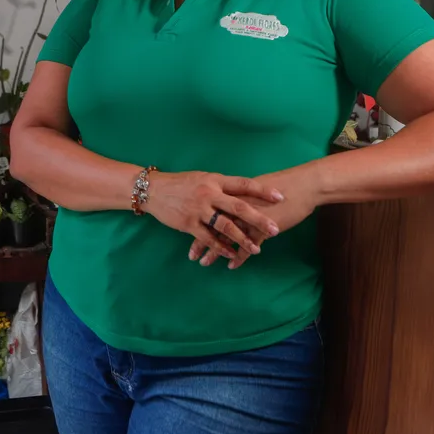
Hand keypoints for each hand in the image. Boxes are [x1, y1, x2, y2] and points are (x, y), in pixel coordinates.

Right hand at [145, 171, 284, 265]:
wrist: (153, 190)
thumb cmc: (181, 183)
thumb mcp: (203, 178)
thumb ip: (221, 186)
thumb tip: (242, 193)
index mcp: (215, 180)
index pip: (243, 184)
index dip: (262, 191)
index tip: (280, 197)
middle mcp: (209, 194)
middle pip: (238, 207)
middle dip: (258, 220)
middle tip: (275, 229)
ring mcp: (199, 210)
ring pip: (225, 227)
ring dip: (242, 239)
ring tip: (257, 249)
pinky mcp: (188, 224)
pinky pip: (208, 238)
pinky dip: (221, 247)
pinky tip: (231, 255)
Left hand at [189, 167, 322, 268]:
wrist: (304, 185)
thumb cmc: (282, 186)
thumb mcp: (255, 190)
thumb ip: (241, 196)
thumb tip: (230, 202)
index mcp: (234, 193)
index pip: (209, 209)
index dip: (196, 221)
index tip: (185, 232)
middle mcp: (237, 205)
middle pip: (213, 225)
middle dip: (200, 241)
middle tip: (191, 255)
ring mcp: (249, 218)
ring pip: (226, 237)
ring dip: (215, 252)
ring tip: (205, 263)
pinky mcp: (263, 228)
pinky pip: (247, 246)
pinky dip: (238, 257)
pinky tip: (231, 266)